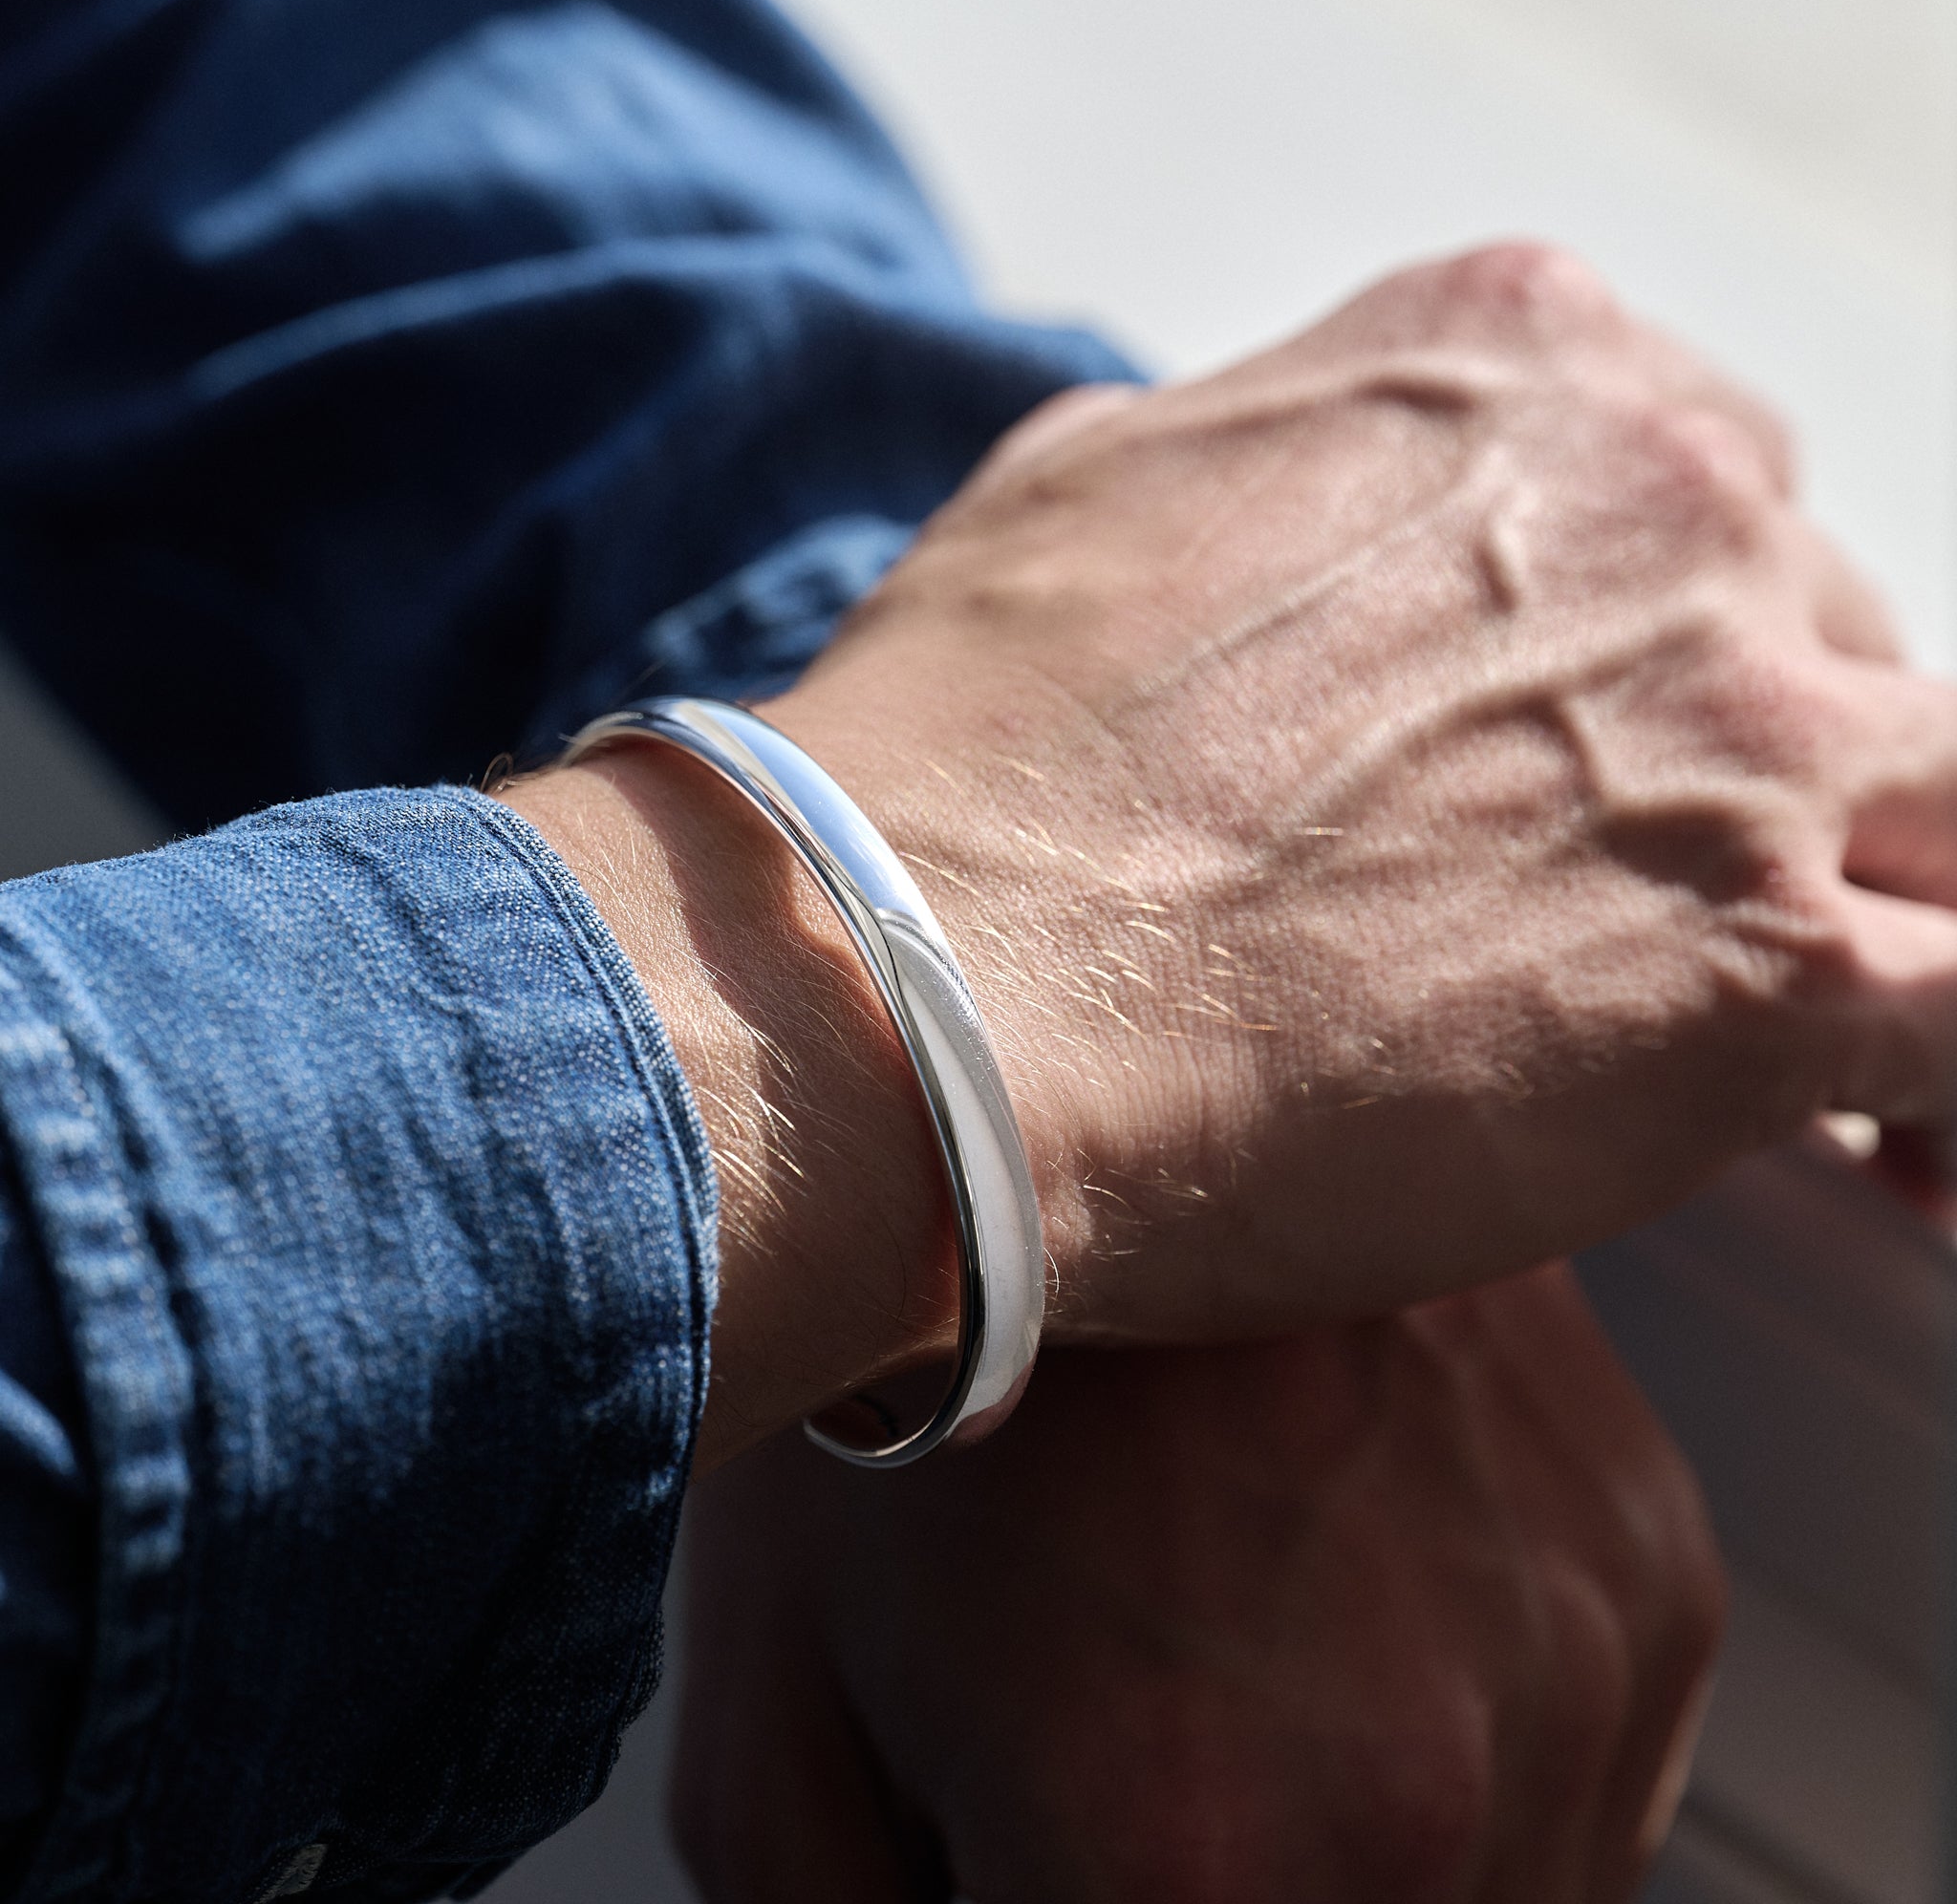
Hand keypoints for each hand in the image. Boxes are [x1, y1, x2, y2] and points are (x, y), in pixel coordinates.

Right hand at [510, 242, 1956, 1459]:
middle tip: (1637, 910)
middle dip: (1748, 778)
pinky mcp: (1769, 976)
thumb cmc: (959, 765)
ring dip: (1881, 906)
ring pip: (1947, 806)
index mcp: (1515, 373)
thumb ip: (1253, 477)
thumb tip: (1284, 528)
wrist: (913, 984)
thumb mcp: (1086, 501)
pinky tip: (1895, 1153)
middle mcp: (1671, 508)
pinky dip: (1946, 1090)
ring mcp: (1743, 737)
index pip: (1700, 486)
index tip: (1609, 749)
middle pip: (1829, 643)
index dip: (1656, 644)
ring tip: (1809, 1027)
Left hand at [673, 1263, 1725, 1902]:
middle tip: (1121, 1760)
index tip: (1036, 1861)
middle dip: (1200, 1895)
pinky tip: (1336, 1618)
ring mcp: (1569, 1676)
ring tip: (1231, 1682)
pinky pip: (1587, 1790)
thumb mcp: (774, 1747)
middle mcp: (1420, 1804)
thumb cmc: (900, 1393)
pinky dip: (1469, 1762)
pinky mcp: (1647, 1578)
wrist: (1075, 1121)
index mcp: (1181, 1866)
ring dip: (1351, 1861)